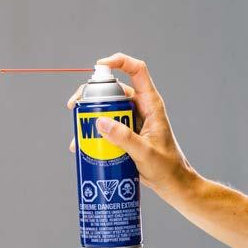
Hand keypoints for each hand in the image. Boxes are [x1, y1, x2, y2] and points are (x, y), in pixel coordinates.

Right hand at [67, 52, 197, 198]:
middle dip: (91, 95)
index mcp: (150, 104)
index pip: (137, 71)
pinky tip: (82, 146)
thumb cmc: (168, 168)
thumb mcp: (145, 153)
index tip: (99, 66)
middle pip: (113, 89)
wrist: (173, 186)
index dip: (119, 61)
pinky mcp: (125, 132)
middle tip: (75, 106)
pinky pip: (105, 125)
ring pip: (106, 107)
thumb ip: (124, 138)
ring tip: (77, 131)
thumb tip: (100, 121)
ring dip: (89, 116)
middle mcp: (140, 107)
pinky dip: (92, 132)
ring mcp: (131, 120)